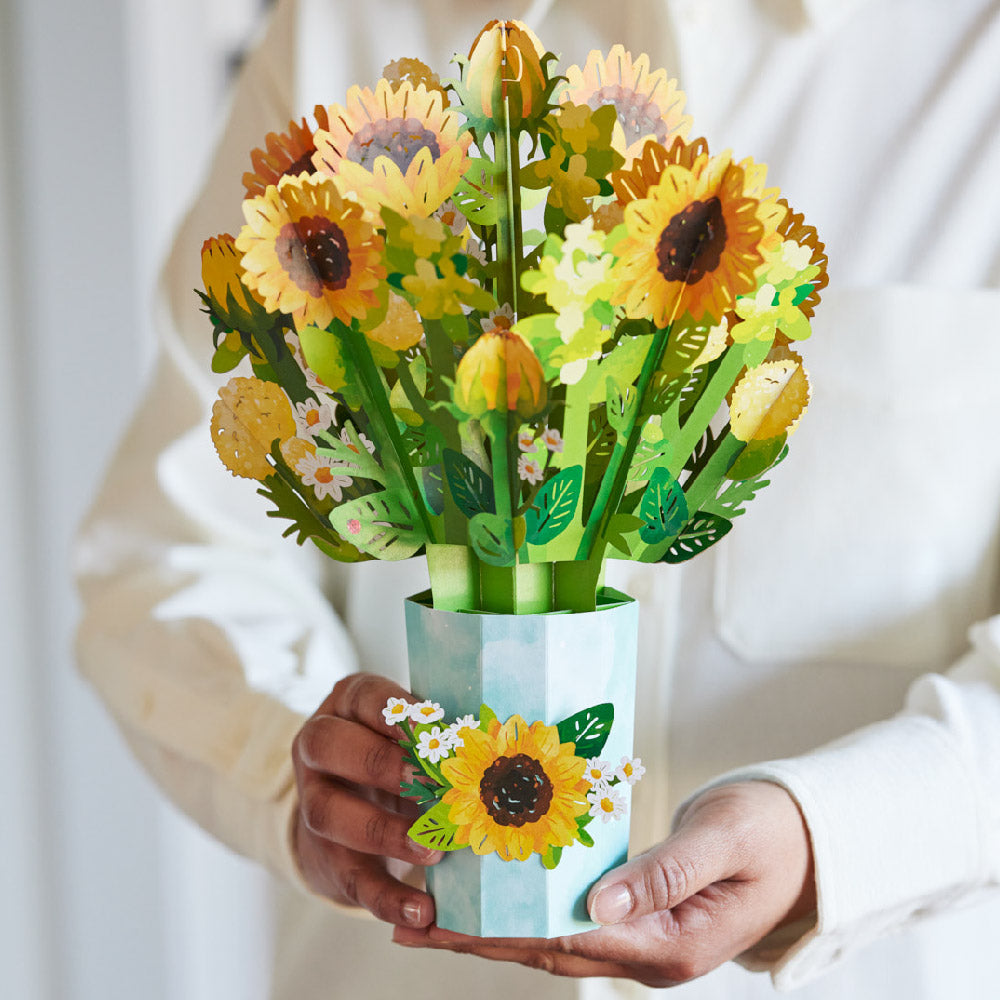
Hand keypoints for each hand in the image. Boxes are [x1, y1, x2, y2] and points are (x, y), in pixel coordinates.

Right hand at [291, 672, 441, 926]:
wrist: (351, 808)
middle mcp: (319, 750)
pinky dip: (388, 899)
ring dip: (385, 832)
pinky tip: (422, 911)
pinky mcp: (327, 856)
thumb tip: (500, 741)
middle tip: (428, 782)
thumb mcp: (411, 734)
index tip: (432, 726)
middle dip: (380, 762)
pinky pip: (351, 878)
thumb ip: (441, 735)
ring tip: (433, 849)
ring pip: (330, 814)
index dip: (394, 709)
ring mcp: (314, 802)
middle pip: (328, 745)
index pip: (361, 695)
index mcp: (346, 707)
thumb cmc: (398, 754)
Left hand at [393, 781, 814, 985]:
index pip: (569, 940)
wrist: (804, 839)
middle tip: (409, 919)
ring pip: (552, 938)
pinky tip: (493, 893)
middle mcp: (649, 954)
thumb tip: (596, 902)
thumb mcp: (722, 842)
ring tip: (429, 912)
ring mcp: (643, 939)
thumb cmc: (770, 832)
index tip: (444, 917)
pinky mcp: (638, 917)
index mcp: (671, 945)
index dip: (502, 931)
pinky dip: (526, 909)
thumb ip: (663, 874)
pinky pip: (571, 918)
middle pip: (546, 949)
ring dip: (493, 928)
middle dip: (477, 937)